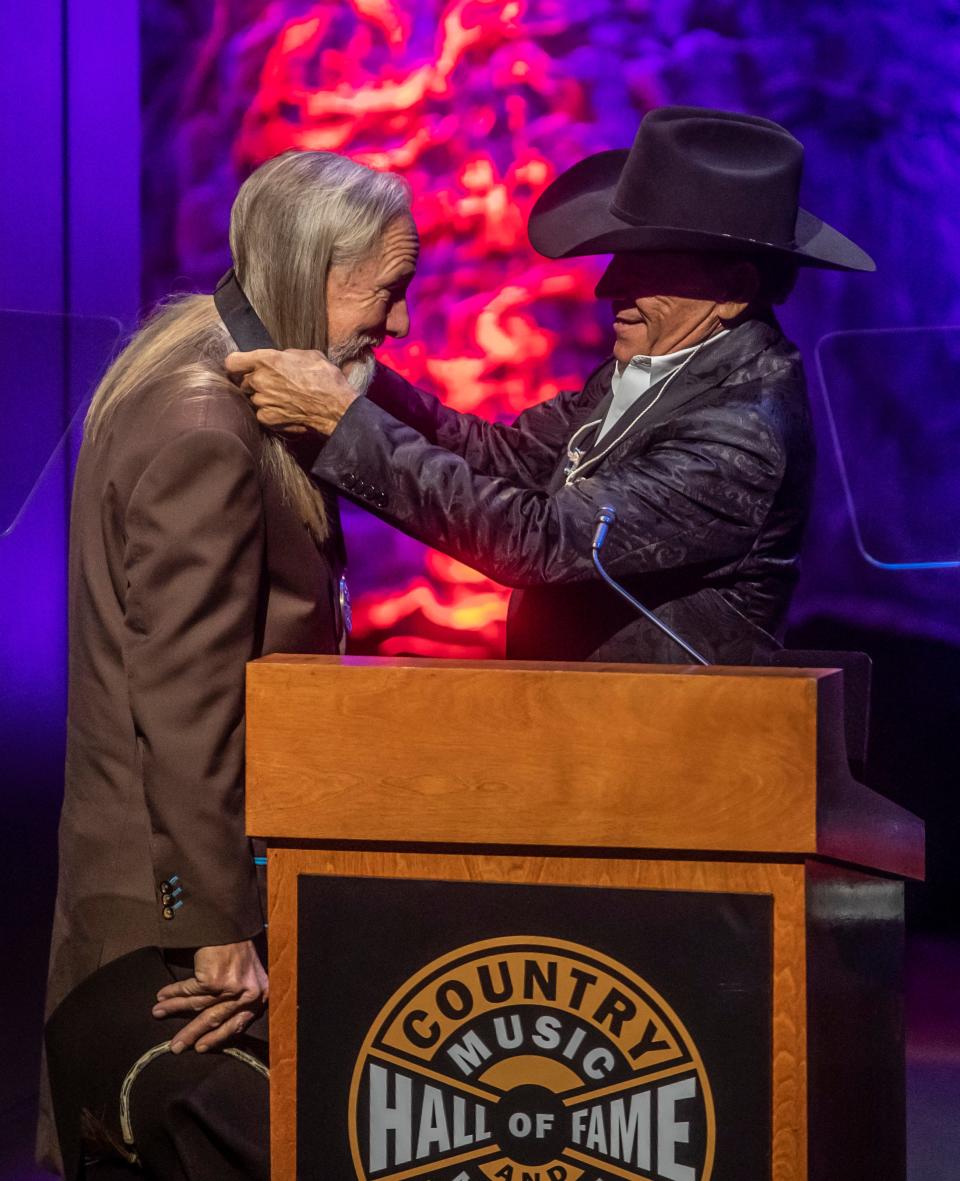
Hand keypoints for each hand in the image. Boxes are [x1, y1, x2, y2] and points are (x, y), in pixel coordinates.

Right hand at [152, 940, 267, 1053]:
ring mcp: (231, 988)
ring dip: (174, 1010)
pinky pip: (188, 991)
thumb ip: (239, 1001)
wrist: (232, 925)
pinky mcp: (213, 980)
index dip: (216, 1039)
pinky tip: (162, 996)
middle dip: (191, 1034)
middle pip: (215, 1020)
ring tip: (158, 1013)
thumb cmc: (239, 951)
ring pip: (197, 1006)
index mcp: (260, 997)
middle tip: (176, 1047)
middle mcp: (249, 995)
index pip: (237, 1025)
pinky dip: (173, 994)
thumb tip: (217, 1027)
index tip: (201, 1048)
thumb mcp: (249, 978)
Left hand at [225, 348, 357, 435]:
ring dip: (263, 398)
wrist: (336, 407)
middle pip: (242, 382)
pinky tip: (285, 410)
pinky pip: (261, 414)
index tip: (243, 368)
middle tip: (272, 384)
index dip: (237, 365)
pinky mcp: (267, 419)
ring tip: (283, 398)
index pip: (232, 362)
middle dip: (254, 382)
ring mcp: (261, 401)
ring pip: (253, 398)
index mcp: (266, 360)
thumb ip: (285, 356)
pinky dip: (270, 413)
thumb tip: (279, 359)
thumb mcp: (307, 355)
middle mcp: (259, 380)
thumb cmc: (325, 379)